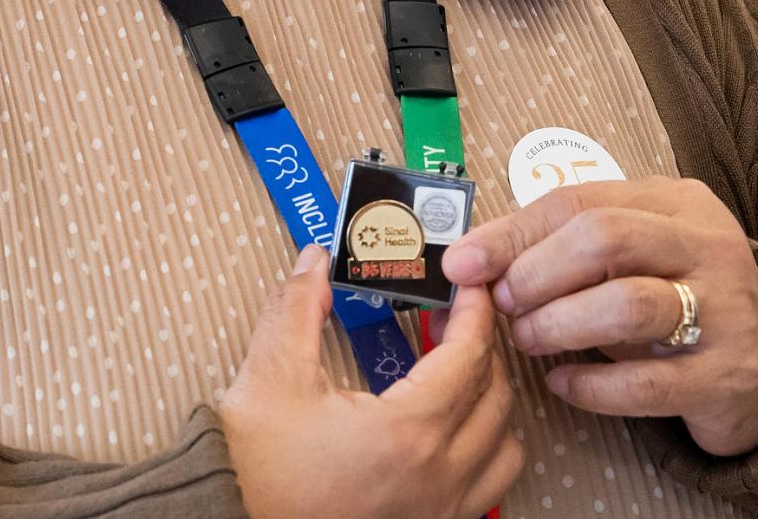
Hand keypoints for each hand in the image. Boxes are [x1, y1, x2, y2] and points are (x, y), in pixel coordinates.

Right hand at [220, 246, 522, 518]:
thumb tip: (316, 263)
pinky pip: (489, 487)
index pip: (469, 358)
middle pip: (496, 397)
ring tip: (457, 375)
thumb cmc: (254, 471)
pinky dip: (486, 450)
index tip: (469, 287)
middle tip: (453, 319)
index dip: (475, 314)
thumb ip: (297, 309)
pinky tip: (452, 431)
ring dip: (491, 403)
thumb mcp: (270, 378)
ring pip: (504, 447)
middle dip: (482, 348)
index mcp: (406, 433)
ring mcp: (439, 511)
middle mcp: (437, 477)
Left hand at [442, 179, 757, 458]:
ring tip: (528, 340)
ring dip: (560, 324)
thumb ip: (566, 245)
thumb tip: (474, 253)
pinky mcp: (728, 376)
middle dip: (537, 273)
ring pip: (628, 304)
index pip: (580, 201)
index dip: (512, 233)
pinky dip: (591, 386)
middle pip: (605, 238)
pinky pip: (647, 381)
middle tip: (506, 305)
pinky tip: (563, 385)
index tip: (465, 262)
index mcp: (678, 202)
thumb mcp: (636, 256)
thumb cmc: (682, 299)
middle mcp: (707, 244)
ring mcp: (725, 310)